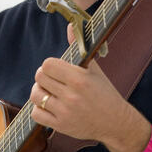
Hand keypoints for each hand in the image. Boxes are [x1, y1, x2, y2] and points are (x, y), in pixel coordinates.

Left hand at [30, 24, 133, 147]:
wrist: (115, 122)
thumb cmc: (104, 92)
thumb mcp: (94, 69)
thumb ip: (79, 47)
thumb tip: (70, 26)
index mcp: (80, 79)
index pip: (48, 65)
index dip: (49, 65)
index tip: (55, 68)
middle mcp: (71, 95)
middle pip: (39, 77)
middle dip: (43, 76)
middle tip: (51, 78)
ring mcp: (65, 112)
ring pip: (35, 95)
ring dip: (39, 91)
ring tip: (48, 90)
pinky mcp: (61, 126)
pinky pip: (36, 114)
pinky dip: (39, 108)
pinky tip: (48, 105)